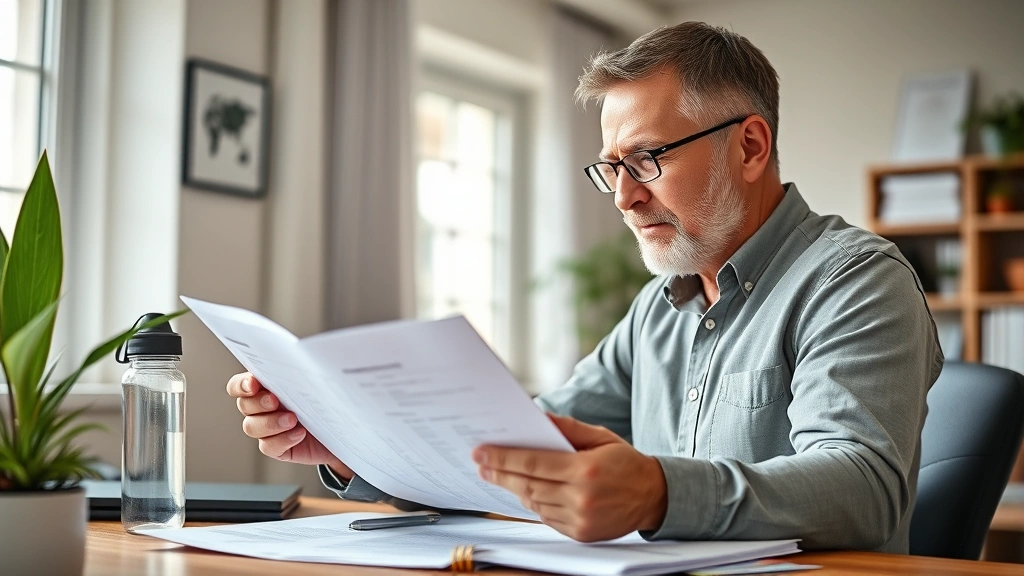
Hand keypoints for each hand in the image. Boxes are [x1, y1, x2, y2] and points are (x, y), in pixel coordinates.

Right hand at [226, 372, 352, 479]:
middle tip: (275, 400)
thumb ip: (309, 367)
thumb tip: (312, 351)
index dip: (241, 384)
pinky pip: (269, 446)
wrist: (343, 429)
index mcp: (266, 386)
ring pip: (252, 427)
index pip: (239, 385)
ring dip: (270, 423)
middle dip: (258, 402)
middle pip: (244, 405)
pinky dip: (283, 440)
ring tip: (293, 419)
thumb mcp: (320, 381)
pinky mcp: (278, 447)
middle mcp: (261, 408)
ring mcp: (268, 429)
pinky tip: (299, 434)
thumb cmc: (329, 400)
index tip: (253, 383)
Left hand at [472, 414, 666, 541]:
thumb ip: (567, 428)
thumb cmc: (626, 462)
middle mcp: (581, 498)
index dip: (503, 458)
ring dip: (515, 488)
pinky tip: (529, 491)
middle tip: (481, 465)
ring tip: (501, 475)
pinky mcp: (580, 534)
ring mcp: (580, 519)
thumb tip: (537, 418)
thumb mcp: (599, 436)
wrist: (654, 496)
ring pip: (534, 503)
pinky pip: (547, 518)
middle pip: (527, 485)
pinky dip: (535, 503)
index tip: (481, 453)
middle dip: (499, 474)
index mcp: (585, 470)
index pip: (533, 463)